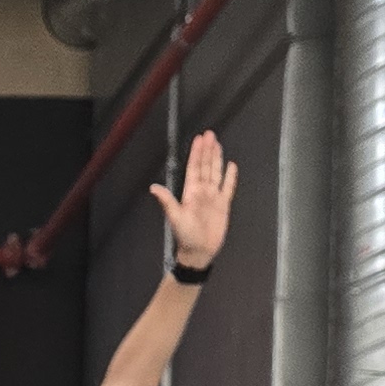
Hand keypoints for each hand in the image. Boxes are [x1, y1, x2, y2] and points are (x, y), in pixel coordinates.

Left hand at [153, 128, 237, 264]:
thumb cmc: (185, 236)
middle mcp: (202, 191)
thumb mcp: (175, 217)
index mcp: (190, 192)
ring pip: (216, 173)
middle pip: (206, 166)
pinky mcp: (223, 205)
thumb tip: (153, 188)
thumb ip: (166, 201)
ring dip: (217, 158)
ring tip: (217, 143)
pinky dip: (230, 177)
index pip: (194, 168)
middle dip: (207, 150)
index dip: (196, 153)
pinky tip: (231, 166)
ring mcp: (213, 197)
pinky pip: (228, 187)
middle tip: (209, 134)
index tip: (199, 139)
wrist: (198, 251)